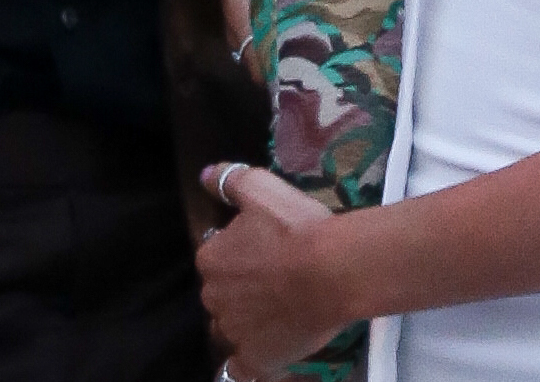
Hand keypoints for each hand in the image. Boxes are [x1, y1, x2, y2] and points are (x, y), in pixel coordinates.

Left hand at [198, 162, 343, 376]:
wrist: (334, 270)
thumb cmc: (297, 226)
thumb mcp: (262, 187)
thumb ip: (230, 180)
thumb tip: (204, 176)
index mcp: (211, 259)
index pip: (215, 257)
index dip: (238, 254)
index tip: (264, 251)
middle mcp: (213, 298)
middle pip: (221, 294)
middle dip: (240, 289)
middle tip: (274, 280)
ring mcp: (234, 333)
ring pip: (230, 329)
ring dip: (244, 322)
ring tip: (275, 313)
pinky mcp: (256, 360)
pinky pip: (240, 369)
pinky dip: (246, 364)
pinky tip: (261, 355)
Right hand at [213, 0, 323, 83]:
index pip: (240, 22)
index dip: (253, 51)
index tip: (269, 77)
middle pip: (245, 35)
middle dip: (264, 59)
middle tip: (294, 82)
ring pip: (254, 29)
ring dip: (270, 47)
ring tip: (301, 69)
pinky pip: (263, 17)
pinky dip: (276, 31)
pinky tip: (302, 39)